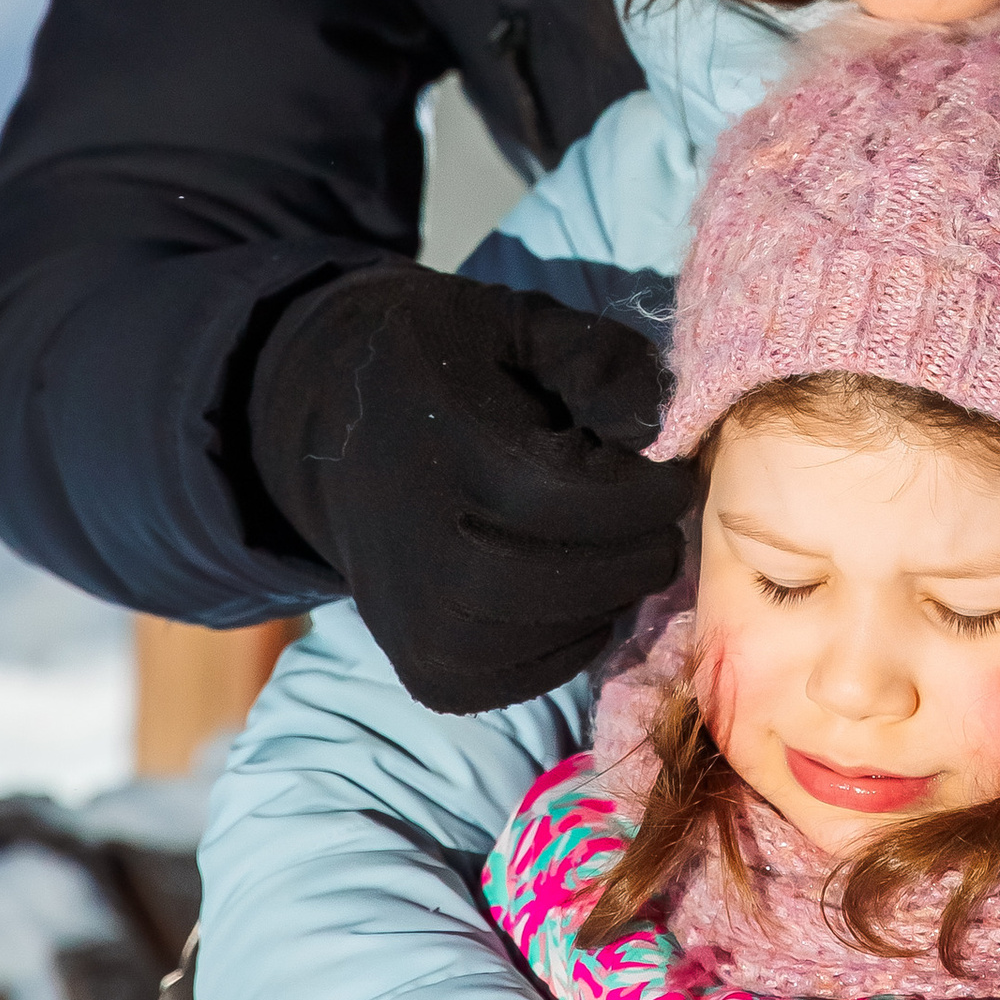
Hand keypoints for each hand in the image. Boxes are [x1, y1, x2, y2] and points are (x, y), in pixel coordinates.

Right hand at [249, 264, 690, 709]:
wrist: (328, 434)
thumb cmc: (441, 368)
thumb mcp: (517, 324)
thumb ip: (597, 358)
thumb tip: (658, 427)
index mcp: (454, 460)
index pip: (587, 503)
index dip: (653, 490)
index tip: (672, 467)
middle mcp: (431, 559)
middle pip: (590, 578)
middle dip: (645, 543)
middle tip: (649, 508)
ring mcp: (426, 630)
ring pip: (576, 629)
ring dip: (615, 585)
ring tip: (600, 535)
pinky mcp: (431, 675)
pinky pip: (544, 672)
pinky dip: (576, 629)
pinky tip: (561, 578)